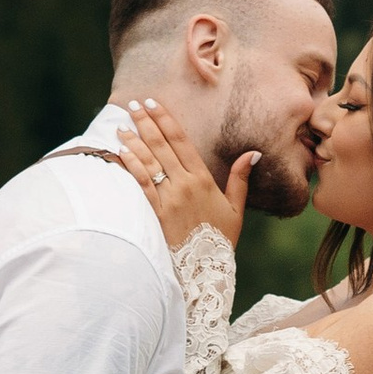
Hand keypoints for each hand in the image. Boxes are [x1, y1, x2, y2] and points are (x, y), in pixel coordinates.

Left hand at [110, 95, 251, 250]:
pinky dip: (131, 166)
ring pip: (149, 162)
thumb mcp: (236, 208)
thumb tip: (251, 153)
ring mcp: (170, 199)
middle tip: (132, 104)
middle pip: (162, 146)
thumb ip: (240, 179)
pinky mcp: (157, 213)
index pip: (182, 141)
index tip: (154, 104)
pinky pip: (142, 184)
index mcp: (204, 180)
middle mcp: (185, 185)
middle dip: (146, 123)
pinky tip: (120, 152)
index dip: (166, 120)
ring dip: (133, 141)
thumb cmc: (221, 239)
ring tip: (121, 125)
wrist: (206, 270)